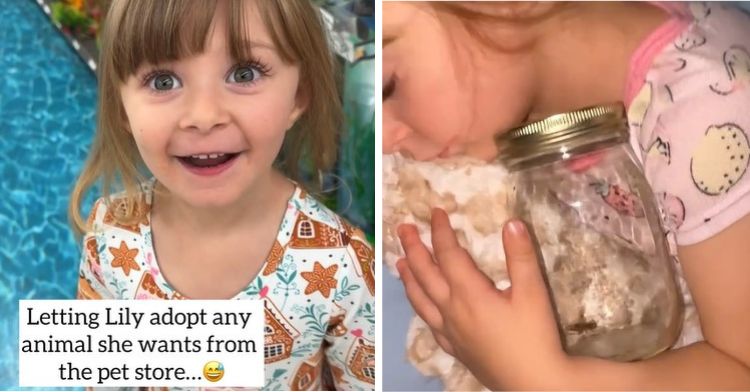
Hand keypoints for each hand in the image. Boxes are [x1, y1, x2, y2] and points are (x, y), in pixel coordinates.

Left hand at [397, 208, 569, 389]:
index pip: (448, 254)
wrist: (534, 384)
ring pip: (420, 299)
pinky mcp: (455, 348)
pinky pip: (429, 323)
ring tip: (398, 262)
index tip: (435, 211)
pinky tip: (421, 305)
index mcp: (469, 293)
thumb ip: (521, 256)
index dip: (440, 230)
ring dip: (408, 277)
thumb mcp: (533, 293)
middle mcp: (452, 310)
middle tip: (403, 227)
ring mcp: (450, 331)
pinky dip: (419, 307)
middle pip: (425, 273)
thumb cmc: (535, 337)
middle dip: (413, 248)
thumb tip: (512, 222)